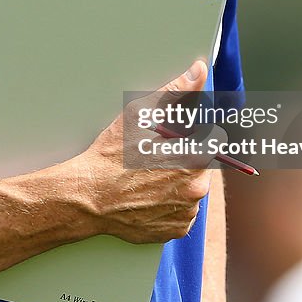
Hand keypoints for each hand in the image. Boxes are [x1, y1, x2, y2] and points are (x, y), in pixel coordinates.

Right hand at [68, 61, 212, 243]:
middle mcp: (197, 188)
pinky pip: (181, 213)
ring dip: (177, 183)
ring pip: (191, 190)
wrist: (89, 197)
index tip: (173, 139)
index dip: (192, 136)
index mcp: (195, 157)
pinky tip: (147, 197)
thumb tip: (199, 70)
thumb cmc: (112, 155)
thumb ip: (176, 92)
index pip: (212, 140)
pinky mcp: (176, 231)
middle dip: (184, 159)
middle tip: (154, 159)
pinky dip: (169, 206)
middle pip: (202, 167)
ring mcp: (187, 213)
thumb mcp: (140, 114)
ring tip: (147, 179)